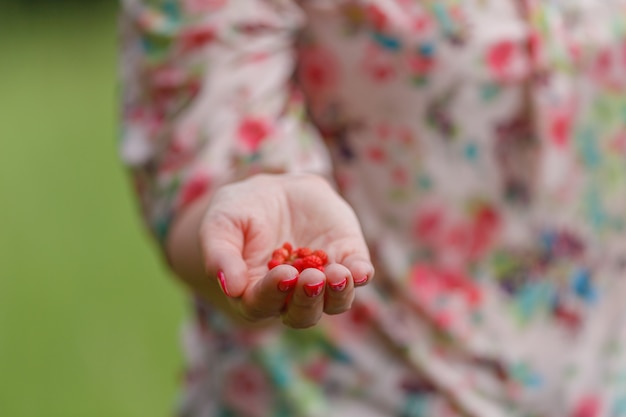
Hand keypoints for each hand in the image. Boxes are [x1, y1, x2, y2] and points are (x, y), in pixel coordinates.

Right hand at [201, 173, 373, 328]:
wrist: (275, 189)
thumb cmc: (240, 211)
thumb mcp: (221, 224)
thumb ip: (220, 254)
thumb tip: (231, 287)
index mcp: (255, 292)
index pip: (262, 305)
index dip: (273, 294)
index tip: (283, 274)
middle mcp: (291, 294)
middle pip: (302, 313)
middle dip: (307, 299)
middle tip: (311, 278)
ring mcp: (322, 278)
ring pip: (334, 302)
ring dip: (337, 294)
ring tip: (337, 275)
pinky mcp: (346, 257)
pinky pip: (358, 274)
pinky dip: (361, 275)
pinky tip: (359, 270)